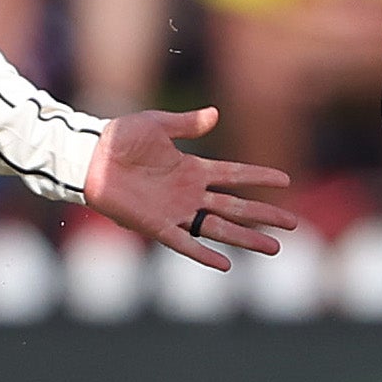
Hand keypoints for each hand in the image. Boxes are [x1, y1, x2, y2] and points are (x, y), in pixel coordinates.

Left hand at [83, 106, 297, 268]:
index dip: (259, 177)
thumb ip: (186, 124)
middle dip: (264, 215)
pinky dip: (204, 255)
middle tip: (293, 224)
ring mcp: (175, 211)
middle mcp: (189, 193)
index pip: (234, 174)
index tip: (286, 181)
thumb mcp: (156, 125)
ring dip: (246, 238)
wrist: (88, 158)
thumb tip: (214, 114)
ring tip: (274, 248)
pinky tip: (225, 266)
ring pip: (219, 227)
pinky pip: (185, 244)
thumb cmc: (118, 139)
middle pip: (236, 206)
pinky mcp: (156, 226)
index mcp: (192, 168)